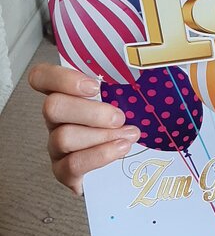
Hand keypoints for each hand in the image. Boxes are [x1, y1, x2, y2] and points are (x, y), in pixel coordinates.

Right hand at [28, 63, 141, 195]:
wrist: (124, 166)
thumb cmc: (123, 124)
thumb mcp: (125, 99)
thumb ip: (126, 83)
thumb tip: (153, 63)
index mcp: (67, 95)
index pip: (41, 77)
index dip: (60, 78)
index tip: (94, 86)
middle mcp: (56, 119)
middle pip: (52, 107)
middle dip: (90, 112)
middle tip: (119, 117)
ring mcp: (57, 146)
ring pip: (64, 137)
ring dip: (101, 135)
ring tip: (129, 135)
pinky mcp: (63, 171)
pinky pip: (73, 164)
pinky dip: (100, 155)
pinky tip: (121, 148)